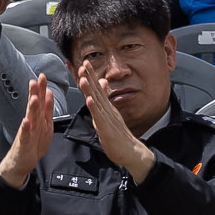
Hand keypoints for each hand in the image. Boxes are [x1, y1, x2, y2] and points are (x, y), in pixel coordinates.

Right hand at [0, 74, 56, 185]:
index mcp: (38, 118)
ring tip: (34, 97)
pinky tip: (25, 121)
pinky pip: (25, 135)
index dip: (41, 89)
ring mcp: (27, 132)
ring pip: (30, 118)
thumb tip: (48, 93)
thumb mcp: (44, 124)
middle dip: (35, 93)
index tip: (43, 76)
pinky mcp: (24, 143)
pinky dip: (25, 128)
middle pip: (34, 106)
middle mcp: (31, 123)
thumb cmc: (33, 143)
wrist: (22, 162)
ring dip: (32, 108)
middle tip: (35, 80)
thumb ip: (46, 109)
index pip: (40, 100)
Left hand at [76, 65, 153, 180]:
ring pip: (97, 101)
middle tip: (84, 63)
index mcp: (106, 106)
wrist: (130, 151)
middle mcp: (107, 110)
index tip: (84, 63)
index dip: (90, 75)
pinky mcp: (106, 129)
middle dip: (90, 76)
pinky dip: (94, 108)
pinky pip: (99, 117)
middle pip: (97, 91)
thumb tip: (102, 83)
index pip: (97, 88)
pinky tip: (90, 100)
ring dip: (90, 89)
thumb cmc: (118, 135)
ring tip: (84, 78)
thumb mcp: (110, 114)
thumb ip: (104, 98)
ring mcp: (107, 118)